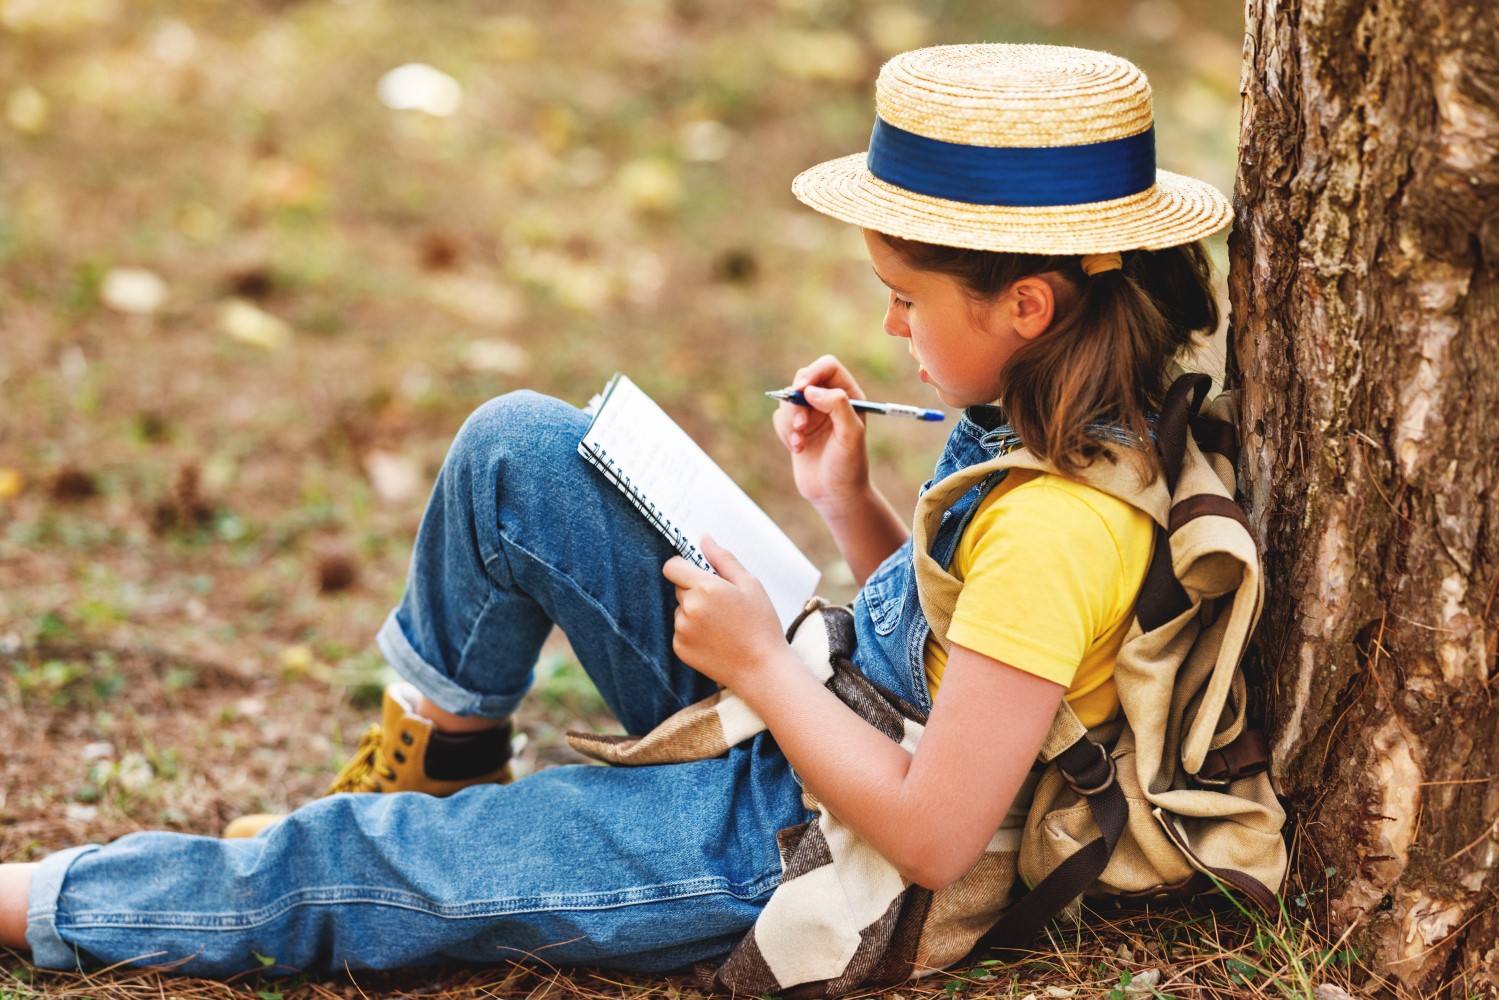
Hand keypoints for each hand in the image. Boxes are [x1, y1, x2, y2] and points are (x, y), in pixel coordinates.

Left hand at [662, 535, 787, 690]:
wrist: (761, 669)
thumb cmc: (761, 624)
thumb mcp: (750, 584)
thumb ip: (723, 559)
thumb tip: (704, 539)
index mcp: (705, 587)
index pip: (672, 566)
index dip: (683, 566)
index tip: (697, 573)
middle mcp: (689, 607)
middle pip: (679, 588)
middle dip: (696, 590)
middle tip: (723, 604)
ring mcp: (682, 630)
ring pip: (681, 610)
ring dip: (695, 612)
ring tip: (722, 625)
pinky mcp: (680, 648)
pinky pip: (681, 630)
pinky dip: (693, 632)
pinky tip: (716, 639)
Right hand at [771, 355, 871, 514]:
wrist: (834, 494)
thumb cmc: (849, 465)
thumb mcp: (850, 434)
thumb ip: (837, 405)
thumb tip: (811, 391)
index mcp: (849, 395)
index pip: (827, 367)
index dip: (813, 373)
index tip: (802, 389)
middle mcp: (829, 400)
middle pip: (803, 378)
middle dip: (797, 401)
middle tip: (801, 424)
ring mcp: (811, 413)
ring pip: (788, 399)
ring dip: (790, 421)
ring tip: (800, 442)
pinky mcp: (795, 427)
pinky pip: (779, 417)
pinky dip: (784, 432)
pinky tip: (797, 449)